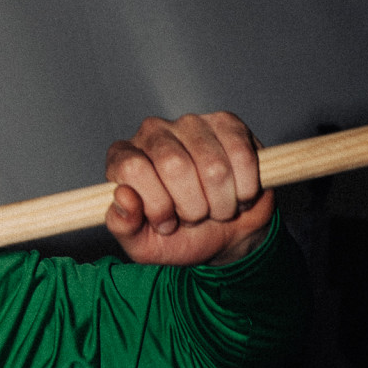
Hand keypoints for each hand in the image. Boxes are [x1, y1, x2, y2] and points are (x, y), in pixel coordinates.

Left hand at [105, 112, 274, 266]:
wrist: (223, 234)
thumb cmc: (177, 236)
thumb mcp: (143, 243)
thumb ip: (123, 225)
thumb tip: (124, 196)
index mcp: (122, 158)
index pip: (133, 168)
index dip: (156, 203)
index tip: (166, 223)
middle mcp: (152, 133)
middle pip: (174, 164)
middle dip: (191, 206)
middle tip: (194, 217)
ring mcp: (190, 123)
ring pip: (213, 165)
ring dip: (220, 202)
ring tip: (215, 209)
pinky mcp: (227, 123)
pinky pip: (242, 156)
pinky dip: (244, 188)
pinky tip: (237, 195)